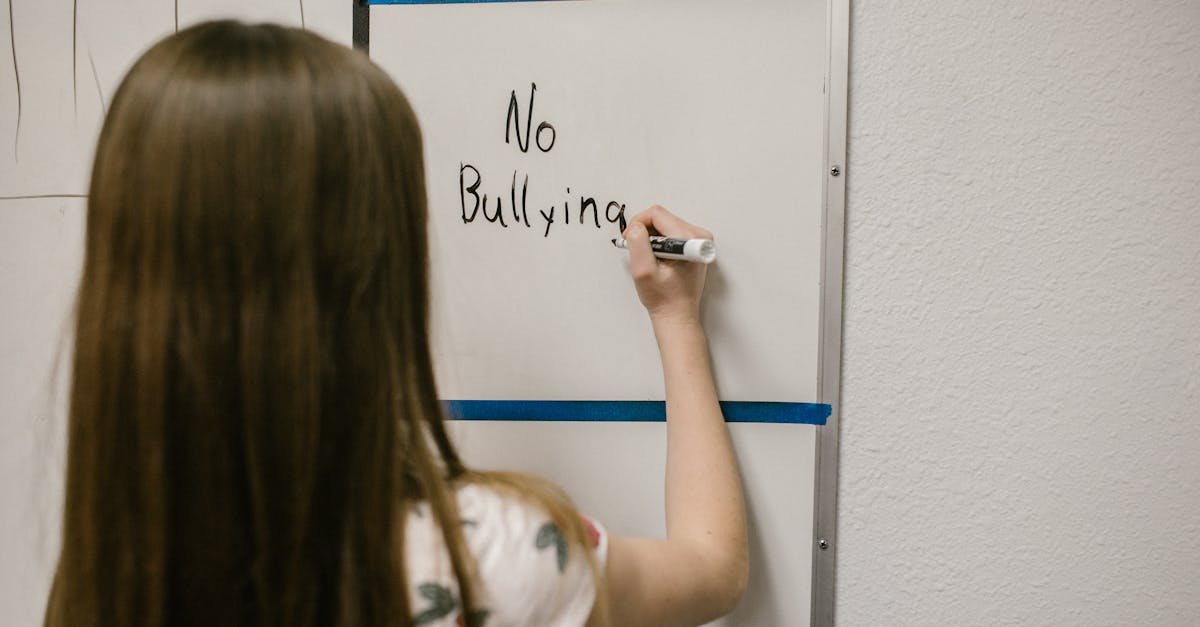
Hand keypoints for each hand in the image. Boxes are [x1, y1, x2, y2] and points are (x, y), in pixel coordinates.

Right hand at [623, 205, 711, 325]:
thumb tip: (636, 226)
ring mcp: (698, 241)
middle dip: (644, 231)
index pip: (657, 214)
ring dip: (651, 238)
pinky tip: (656, 259)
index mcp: (689, 240)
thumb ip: (638, 243)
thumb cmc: (664, 299)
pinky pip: (670, 232)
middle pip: (661, 217)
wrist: (677, 315)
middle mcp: (698, 236)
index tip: (629, 239)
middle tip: (637, 252)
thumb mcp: (643, 271)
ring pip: (665, 224)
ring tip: (648, 259)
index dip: (637, 224)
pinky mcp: (694, 246)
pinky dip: (658, 242)